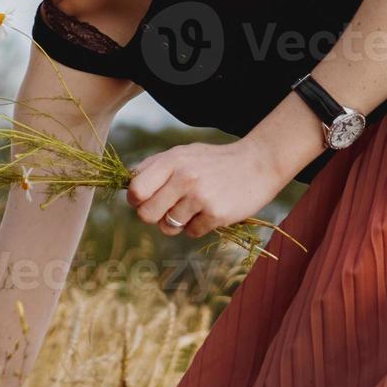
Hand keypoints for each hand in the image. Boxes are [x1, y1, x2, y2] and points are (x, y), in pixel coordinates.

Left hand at [126, 139, 287, 238]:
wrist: (258, 164)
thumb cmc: (214, 161)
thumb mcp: (183, 153)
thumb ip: (155, 168)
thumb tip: (129, 188)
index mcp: (171, 160)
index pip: (135, 191)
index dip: (137, 200)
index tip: (147, 200)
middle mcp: (184, 177)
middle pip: (146, 214)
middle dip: (154, 216)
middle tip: (168, 210)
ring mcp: (200, 196)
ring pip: (168, 227)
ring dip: (178, 223)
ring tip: (194, 208)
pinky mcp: (216, 214)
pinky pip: (191, 233)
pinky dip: (198, 226)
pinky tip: (210, 211)